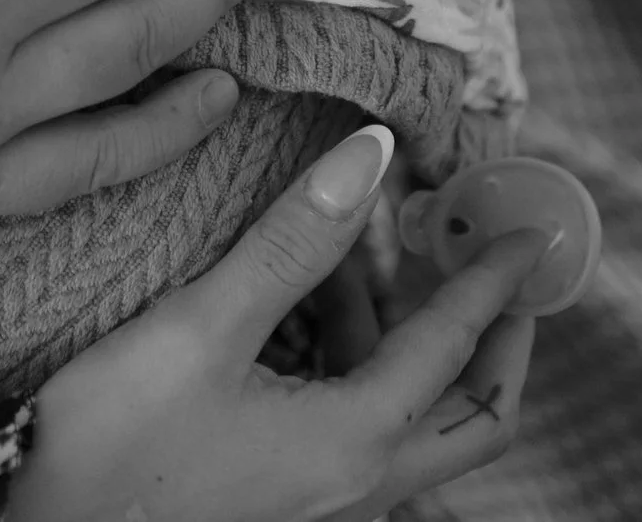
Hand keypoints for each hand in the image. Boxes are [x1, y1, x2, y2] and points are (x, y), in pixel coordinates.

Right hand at [10, 127, 547, 521]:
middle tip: (505, 275)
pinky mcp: (279, 502)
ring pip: (409, 426)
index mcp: (355, 443)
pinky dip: (355, 366)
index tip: (531, 232)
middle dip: (499, 342)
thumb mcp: (202, 325)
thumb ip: (295, 240)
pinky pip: (353, 432)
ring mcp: (320, 504)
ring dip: (413, 346)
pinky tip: (307, 309)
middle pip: (470, 419)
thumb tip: (372, 154)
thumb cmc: (110, 444)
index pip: (454, 349)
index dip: (495, 281)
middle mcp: (357, 487)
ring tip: (383, 261)